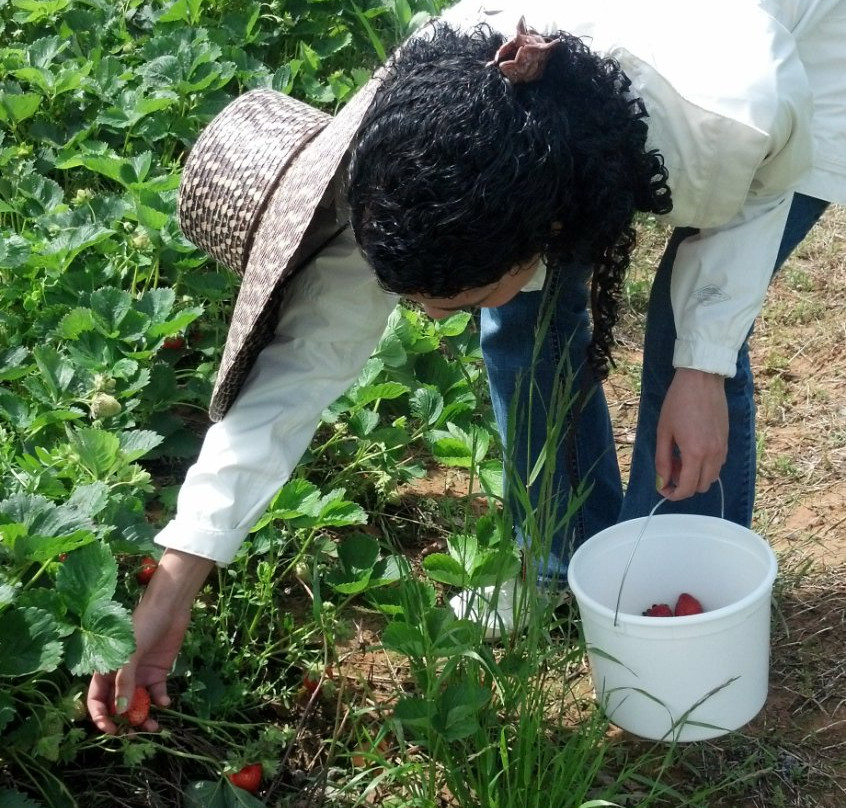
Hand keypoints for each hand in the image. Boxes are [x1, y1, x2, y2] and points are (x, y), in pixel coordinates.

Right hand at [87, 549, 213, 733]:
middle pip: (119, 706)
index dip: (100, 717)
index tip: (110, 730)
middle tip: (135, 736)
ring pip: (139, 703)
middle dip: (125, 722)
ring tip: (154, 726)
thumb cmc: (143, 625)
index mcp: (106, 670)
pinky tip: (166, 702)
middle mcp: (122, 676)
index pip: (97, 699)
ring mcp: (141, 675)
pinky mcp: (158, 672)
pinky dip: (160, 700)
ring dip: (144, 716)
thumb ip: (125, 681)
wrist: (170, 607)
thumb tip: (122, 711)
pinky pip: (157, 693)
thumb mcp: (130, 653)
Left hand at [654, 368, 727, 500]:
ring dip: (695, 476)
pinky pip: (718, 464)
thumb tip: (661, 481)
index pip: (687, 488)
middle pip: (701, 487)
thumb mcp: (663, 431)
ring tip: (680, 458)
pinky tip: (692, 450)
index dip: (673, 494)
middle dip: (684, 486)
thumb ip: (662, 459)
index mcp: (695, 453)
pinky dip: (705, 466)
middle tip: (669, 469)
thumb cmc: (678, 403)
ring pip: (712, 477)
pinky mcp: (727, 441)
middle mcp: (713, 455)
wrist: (702, 381)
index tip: (663, 489)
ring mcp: (723, 448)